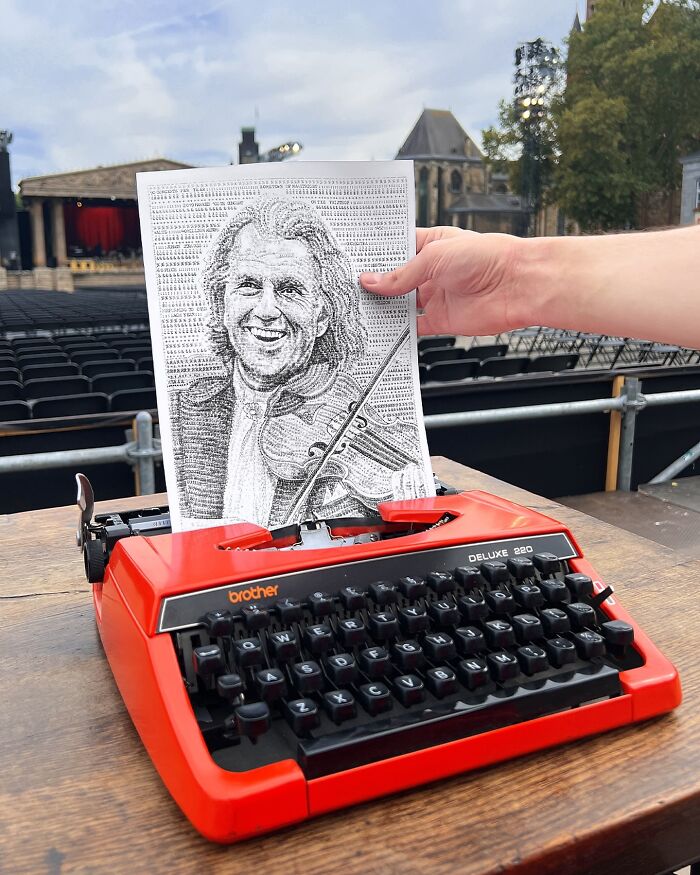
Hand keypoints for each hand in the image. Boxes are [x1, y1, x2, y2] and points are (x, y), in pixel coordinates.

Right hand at [360, 227, 524, 336]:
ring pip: (401, 305)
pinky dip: (399, 331)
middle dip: (375, 284)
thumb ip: (401, 275)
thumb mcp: (434, 257)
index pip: (396, 251)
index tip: (353, 263)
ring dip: (383, 308)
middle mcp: (432, 272)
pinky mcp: (441, 320)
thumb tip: (371, 281)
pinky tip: (383, 330)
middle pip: (396, 280)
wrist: (517, 285)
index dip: (376, 257)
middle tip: (349, 288)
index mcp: (431, 245)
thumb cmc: (487, 257)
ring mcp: (436, 297)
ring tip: (358, 310)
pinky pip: (414, 328)